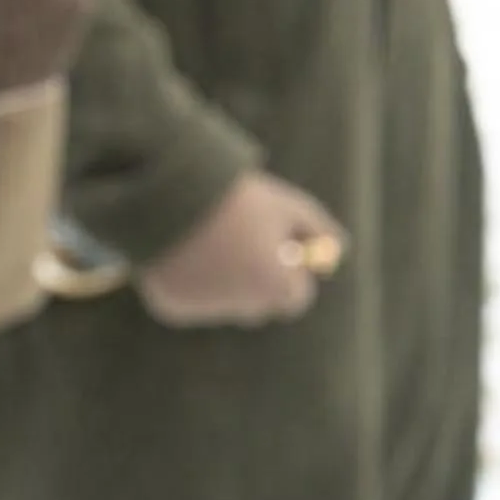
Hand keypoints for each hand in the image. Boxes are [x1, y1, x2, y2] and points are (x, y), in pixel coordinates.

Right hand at [136, 172, 344, 328]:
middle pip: (258, 305)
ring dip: (218, 280)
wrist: (160, 189)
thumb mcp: (282, 203)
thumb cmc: (231, 196)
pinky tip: (173, 250)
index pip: (294, 296)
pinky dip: (183, 281)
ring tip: (198, 236)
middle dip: (251, 279)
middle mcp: (243, 309)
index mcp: (276, 287)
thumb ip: (317, 228)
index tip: (270, 244)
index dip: (286, 269)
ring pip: (221, 302)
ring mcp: (205, 311)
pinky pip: (186, 300)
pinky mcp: (171, 308)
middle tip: (233, 240)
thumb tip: (338, 248)